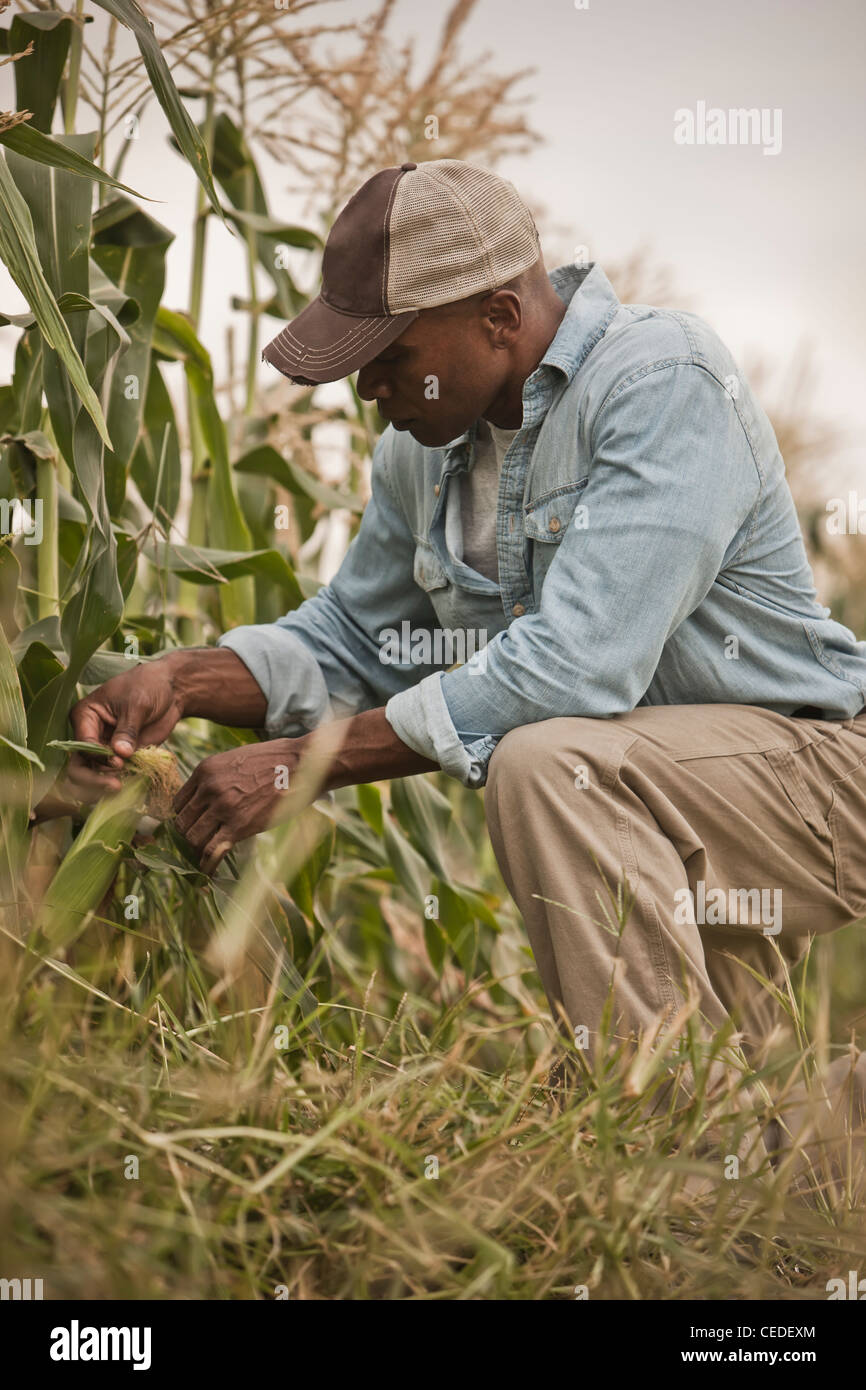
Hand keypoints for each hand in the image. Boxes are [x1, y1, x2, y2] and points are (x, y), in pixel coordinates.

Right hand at [66, 655, 187, 799]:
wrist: (171, 691)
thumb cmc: (149, 687)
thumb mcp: (137, 704)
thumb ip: (128, 730)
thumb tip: (119, 754)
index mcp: (84, 716)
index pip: (82, 745)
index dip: (98, 758)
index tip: (118, 762)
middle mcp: (89, 736)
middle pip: (79, 766)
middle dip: (93, 780)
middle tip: (116, 785)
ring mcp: (103, 750)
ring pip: (91, 778)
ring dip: (102, 788)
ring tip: (122, 788)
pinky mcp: (120, 759)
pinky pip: (112, 778)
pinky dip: (119, 786)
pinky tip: (130, 789)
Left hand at [173, 739, 301, 874]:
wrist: (301, 764)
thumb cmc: (273, 761)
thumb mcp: (235, 760)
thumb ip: (216, 778)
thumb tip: (206, 800)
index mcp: (205, 770)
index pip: (178, 802)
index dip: (185, 817)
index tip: (193, 825)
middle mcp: (209, 788)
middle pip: (182, 822)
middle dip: (189, 835)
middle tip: (200, 842)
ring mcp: (223, 807)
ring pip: (193, 838)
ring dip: (198, 849)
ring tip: (207, 854)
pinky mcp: (239, 825)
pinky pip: (212, 850)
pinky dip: (207, 863)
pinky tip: (208, 870)